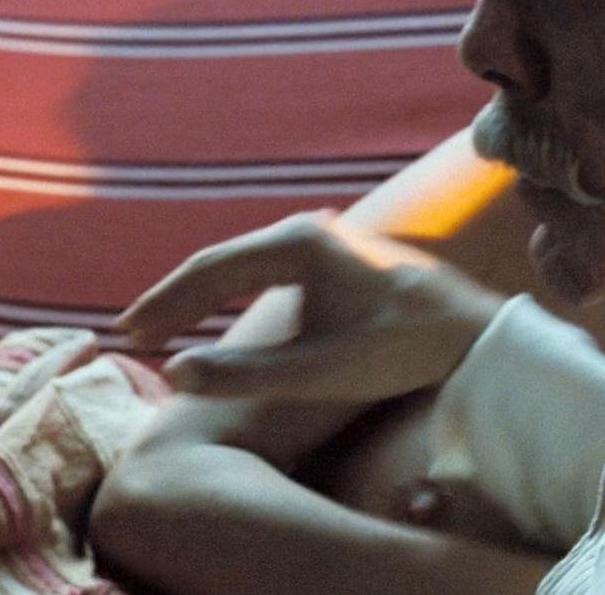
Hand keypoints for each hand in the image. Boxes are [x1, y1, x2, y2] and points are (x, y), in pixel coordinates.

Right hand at [117, 209, 507, 401]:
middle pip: (224, 262)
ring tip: (166, 327)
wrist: (477, 334)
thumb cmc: (406, 351)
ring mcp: (329, 240)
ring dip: (206, 295)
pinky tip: (223, 315)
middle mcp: (312, 230)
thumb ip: (247, 374)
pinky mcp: (343, 257)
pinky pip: (271, 269)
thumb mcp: (323, 371)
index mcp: (299, 244)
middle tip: (132, 334)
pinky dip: (239, 292)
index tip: (127, 335)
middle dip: (176, 298)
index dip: (164, 303)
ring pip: (247, 264)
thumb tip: (174, 372)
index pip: (210, 269)